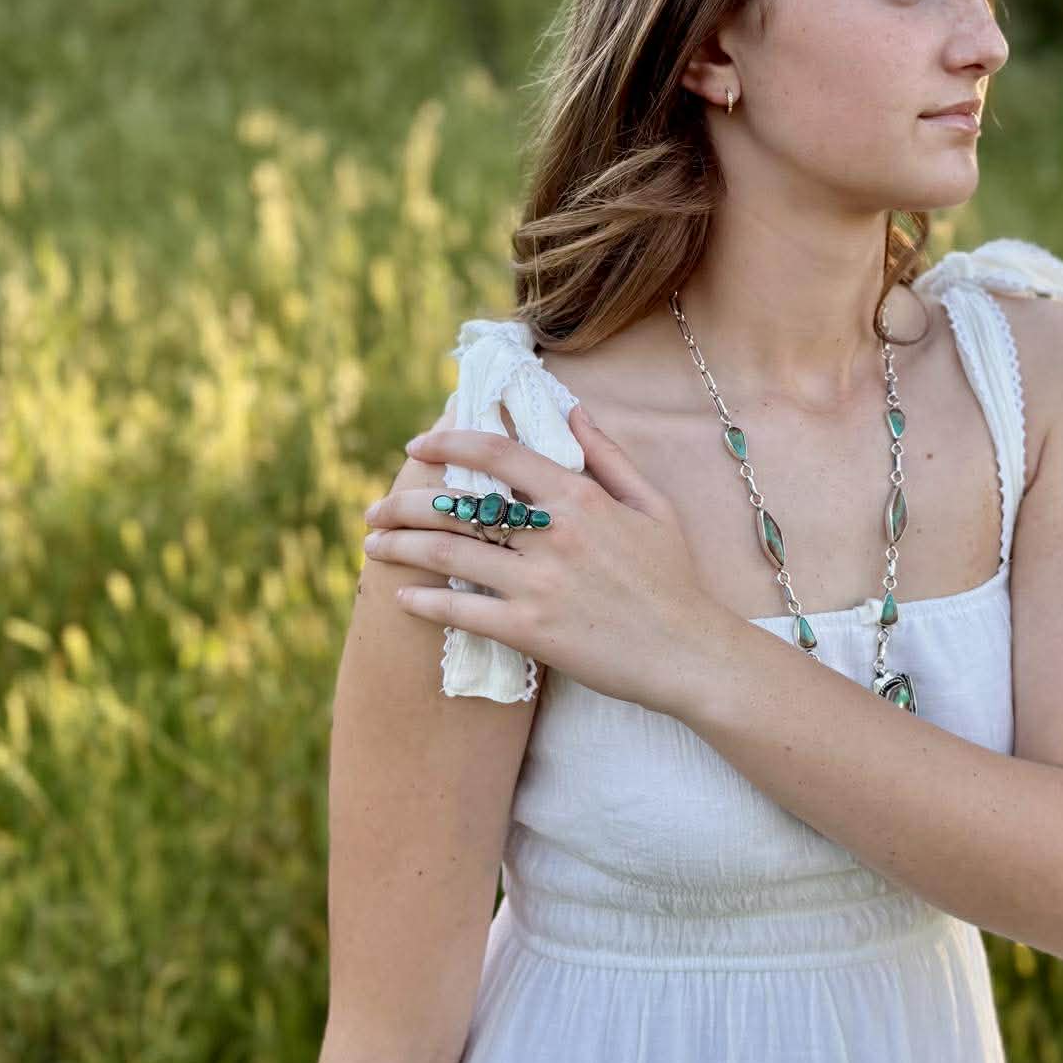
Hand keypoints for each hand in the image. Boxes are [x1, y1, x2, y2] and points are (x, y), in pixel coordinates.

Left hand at [362, 403, 721, 713]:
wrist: (689, 652)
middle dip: (404, 503)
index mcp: (578, 497)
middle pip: (457, 506)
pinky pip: (462, 612)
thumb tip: (572, 410)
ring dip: (399, 547)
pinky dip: (425, 604)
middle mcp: (553, 534)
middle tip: (376, 509)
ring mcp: (539, 584)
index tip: (417, 447)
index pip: (496, 454)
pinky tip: (402, 599)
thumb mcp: (651, 504)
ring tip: (373, 545)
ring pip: (448, 555)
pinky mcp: (531, 631)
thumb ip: (607, 456)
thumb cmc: (674, 578)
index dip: (447, 442)